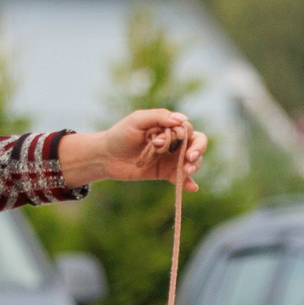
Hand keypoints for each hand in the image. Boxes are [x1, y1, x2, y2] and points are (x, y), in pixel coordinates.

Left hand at [83, 109, 206, 189]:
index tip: (159, 142)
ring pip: (193, 161)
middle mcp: (173, 141)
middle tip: (190, 158)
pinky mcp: (166, 174)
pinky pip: (181, 178)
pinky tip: (192, 187)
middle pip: (197, 143)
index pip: (187, 129)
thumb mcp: (137, 120)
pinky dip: (188, 183)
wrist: (106, 157)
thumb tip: (182, 119)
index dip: (181, 135)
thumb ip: (159, 117)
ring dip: (195, 166)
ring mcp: (171, 158)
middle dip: (198, 150)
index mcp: (168, 126)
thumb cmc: (120, 134)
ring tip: (187, 171)